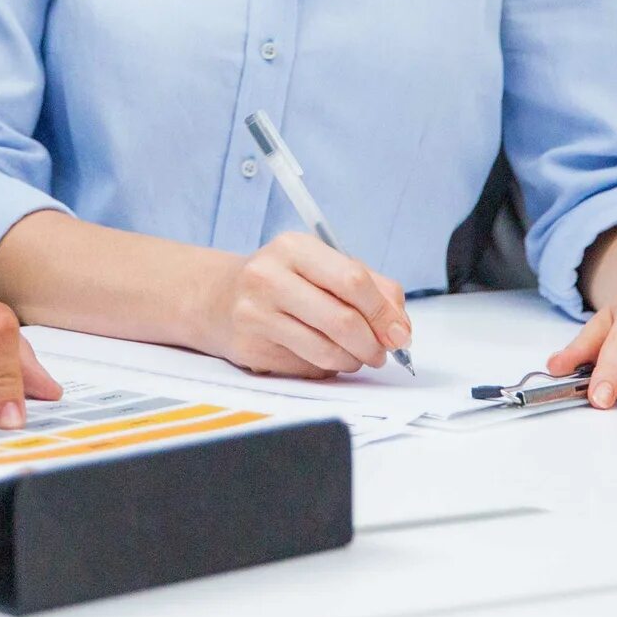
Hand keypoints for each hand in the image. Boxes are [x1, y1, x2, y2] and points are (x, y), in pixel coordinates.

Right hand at [194, 233, 410, 377]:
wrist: (216, 297)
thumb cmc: (281, 281)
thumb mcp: (321, 265)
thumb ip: (370, 287)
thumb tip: (400, 328)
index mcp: (294, 248)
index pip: (353, 281)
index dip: (383, 312)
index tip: (399, 333)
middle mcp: (269, 277)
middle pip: (343, 320)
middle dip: (373, 344)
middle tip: (380, 352)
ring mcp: (255, 314)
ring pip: (327, 351)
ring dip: (352, 360)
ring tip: (354, 355)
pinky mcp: (250, 349)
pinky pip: (307, 368)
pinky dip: (325, 368)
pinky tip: (318, 354)